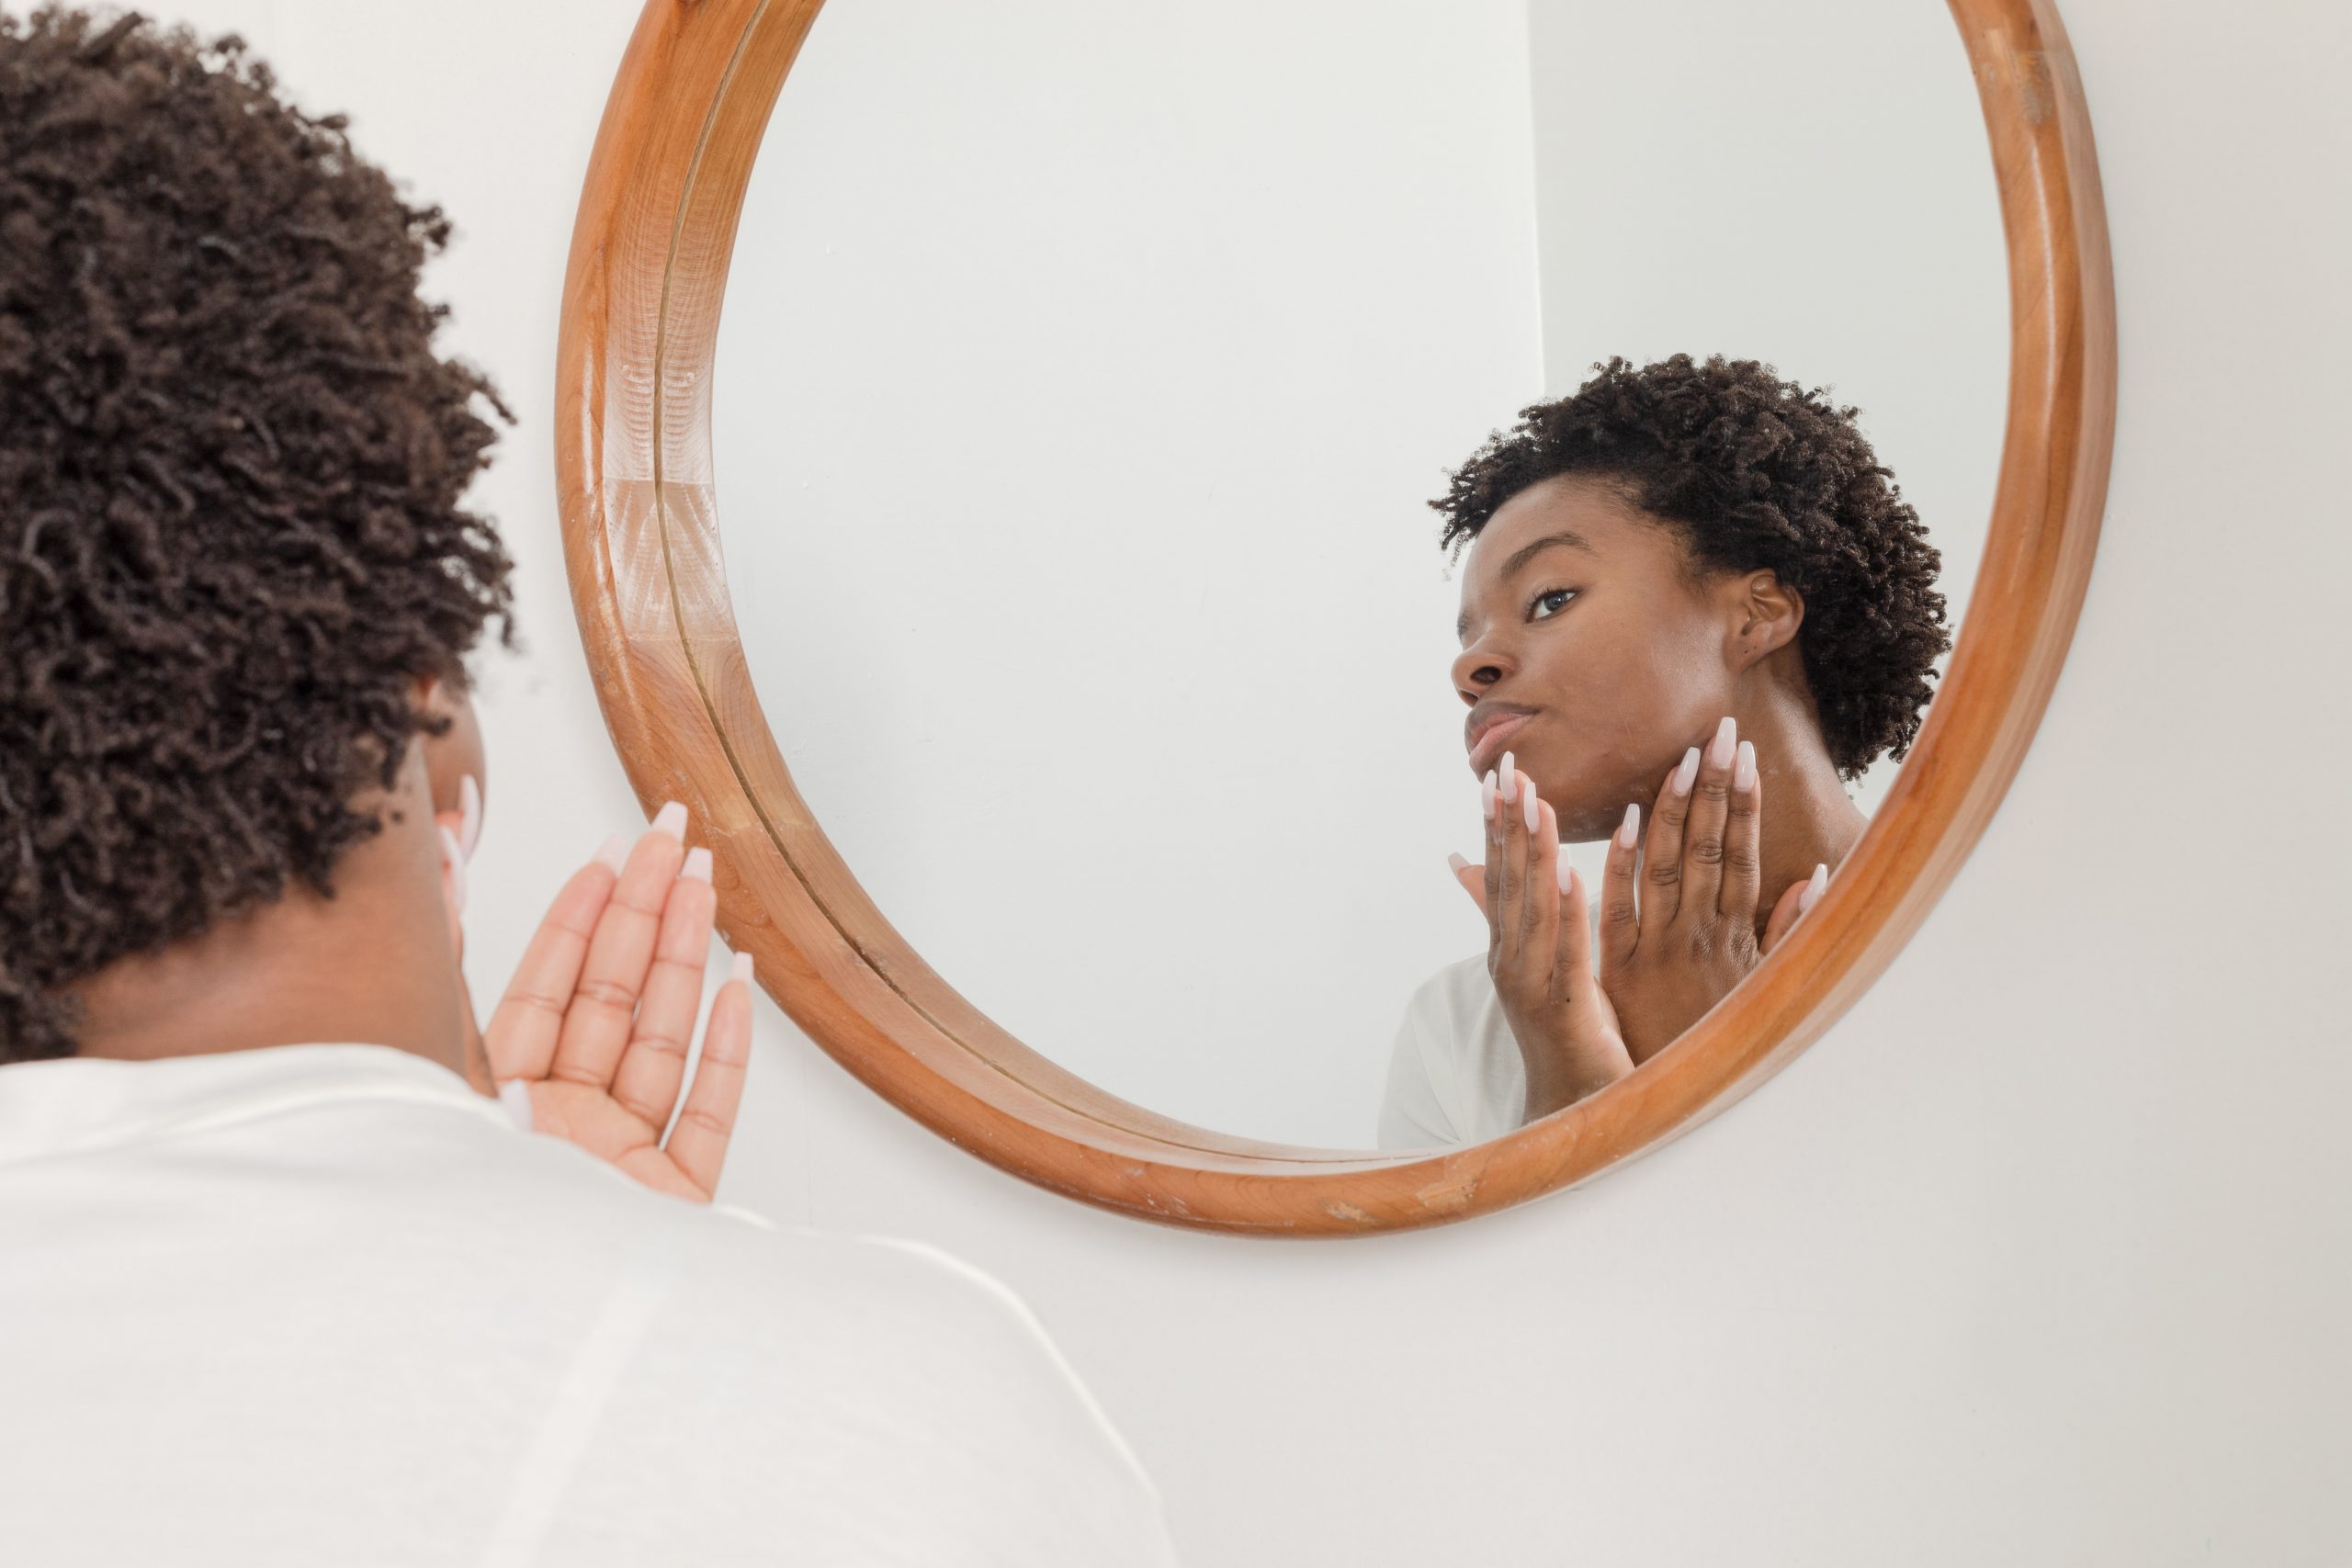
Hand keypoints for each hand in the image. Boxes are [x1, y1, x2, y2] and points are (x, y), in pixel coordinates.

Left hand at [437, 794, 755, 1202]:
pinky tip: (741, 988)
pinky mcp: (673, 1213)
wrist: (511, 1354)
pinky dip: (728, 1050)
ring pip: (663, 1041)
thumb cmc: (454, 1234)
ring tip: (708, 885)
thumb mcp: (423, 1079)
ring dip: (689, 958)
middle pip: (611, 1001)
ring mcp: (619, 1169)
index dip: (580, 913)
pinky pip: (709, 1116)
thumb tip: (435, 865)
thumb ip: (438, 971)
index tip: (611, 852)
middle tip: (674, 835)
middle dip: (646, 910)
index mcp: (493, 1105)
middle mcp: (559, 1131)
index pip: (545, 989)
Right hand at [1477, 749, 1634, 1122]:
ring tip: (1536, 802)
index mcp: (1508, 947)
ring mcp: (1532, 984)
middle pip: (1508, 881)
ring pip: (1533, 906)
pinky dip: (1564, 908)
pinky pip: (1566, 947)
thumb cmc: (1564, 1035)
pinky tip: (1566, 870)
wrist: (1572, 1110)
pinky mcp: (1564, 1006)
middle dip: (1509, 823)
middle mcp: (1510, 960)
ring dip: (1533, 851)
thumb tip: (1461, 864)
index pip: (1499, 875)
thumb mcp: (1535, 965)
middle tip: (1509, 769)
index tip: (1496, 775)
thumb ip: (1505, 915)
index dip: (1497, 824)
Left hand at [1591, 717, 1820, 1063]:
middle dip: (1716, 787)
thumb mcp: (1762, 988)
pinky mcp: (1620, 968)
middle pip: (1709, 848)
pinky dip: (1623, 863)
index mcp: (1732, 935)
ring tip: (1685, 756)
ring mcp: (1659, 948)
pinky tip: (1626, 820)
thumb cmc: (1718, 1041)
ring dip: (1675, 808)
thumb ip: (1786, 931)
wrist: (1674, 1101)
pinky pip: (1620, 907)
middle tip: (1722, 730)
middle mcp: (1699, 934)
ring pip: (1669, 866)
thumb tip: (1816, 874)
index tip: (1746, 756)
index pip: (1740, 855)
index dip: (1744, 804)